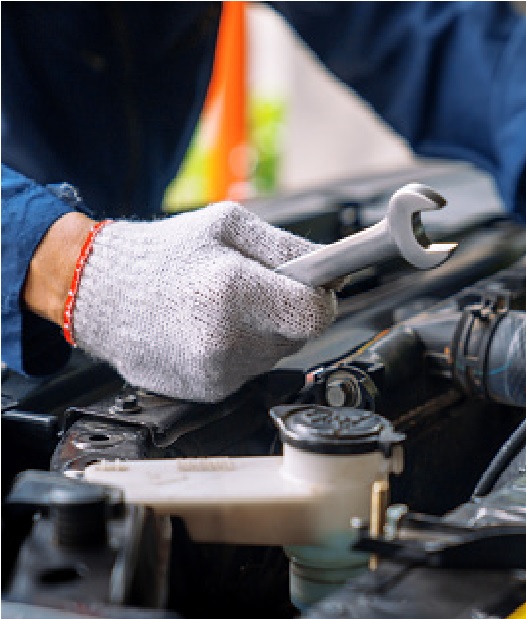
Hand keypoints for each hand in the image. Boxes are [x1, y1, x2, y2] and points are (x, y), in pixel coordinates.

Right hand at [27, 203, 336, 401]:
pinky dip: (243, 350)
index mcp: (231, 290)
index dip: (321, 298)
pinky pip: (253, 369)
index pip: (316, 314)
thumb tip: (335, 273)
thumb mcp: (229, 226)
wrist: (97, 293)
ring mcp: (215, 371)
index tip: (311, 286)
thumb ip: (290, 248)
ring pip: (279, 353)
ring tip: (223, 307)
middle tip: (254, 288)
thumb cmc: (161, 255)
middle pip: (301, 335)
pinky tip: (210, 330)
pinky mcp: (209, 391)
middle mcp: (224, 339)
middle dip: (288, 310)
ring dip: (265, 331)